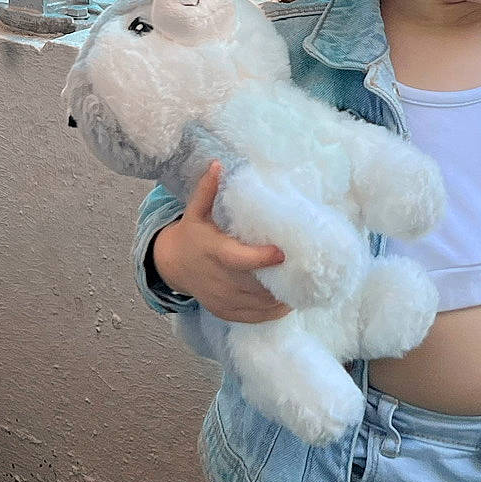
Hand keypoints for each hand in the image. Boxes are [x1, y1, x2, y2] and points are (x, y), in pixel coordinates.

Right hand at [150, 163, 290, 323]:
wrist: (172, 266)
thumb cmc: (192, 235)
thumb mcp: (195, 213)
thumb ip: (207, 191)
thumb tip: (217, 164)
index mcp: (214, 252)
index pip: (238, 259)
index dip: (260, 258)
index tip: (282, 253)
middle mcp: (218, 279)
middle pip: (255, 285)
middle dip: (281, 280)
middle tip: (308, 270)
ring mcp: (222, 299)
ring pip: (258, 303)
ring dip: (282, 297)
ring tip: (305, 285)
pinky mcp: (226, 311)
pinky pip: (255, 317)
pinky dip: (274, 311)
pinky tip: (290, 301)